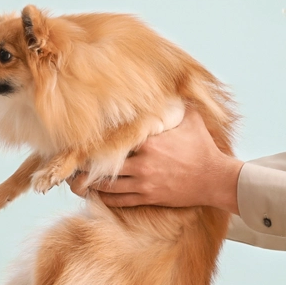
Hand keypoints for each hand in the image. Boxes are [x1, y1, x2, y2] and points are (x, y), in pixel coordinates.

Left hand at [68, 109, 242, 212]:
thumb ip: (173, 105)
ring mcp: (144, 182)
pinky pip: (118, 200)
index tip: (79, 142)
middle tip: (69, 164)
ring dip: (89, 184)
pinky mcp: (148, 197)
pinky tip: (93, 194)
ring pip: (107, 186)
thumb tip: (168, 84)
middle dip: (85, 166)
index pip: (114, 142)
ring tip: (74, 181)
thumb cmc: (203, 147)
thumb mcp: (190, 119)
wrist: (216, 178)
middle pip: (104, 166)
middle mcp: (142, 163)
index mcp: (149, 143)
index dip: (95, 144)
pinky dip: (103, 198)